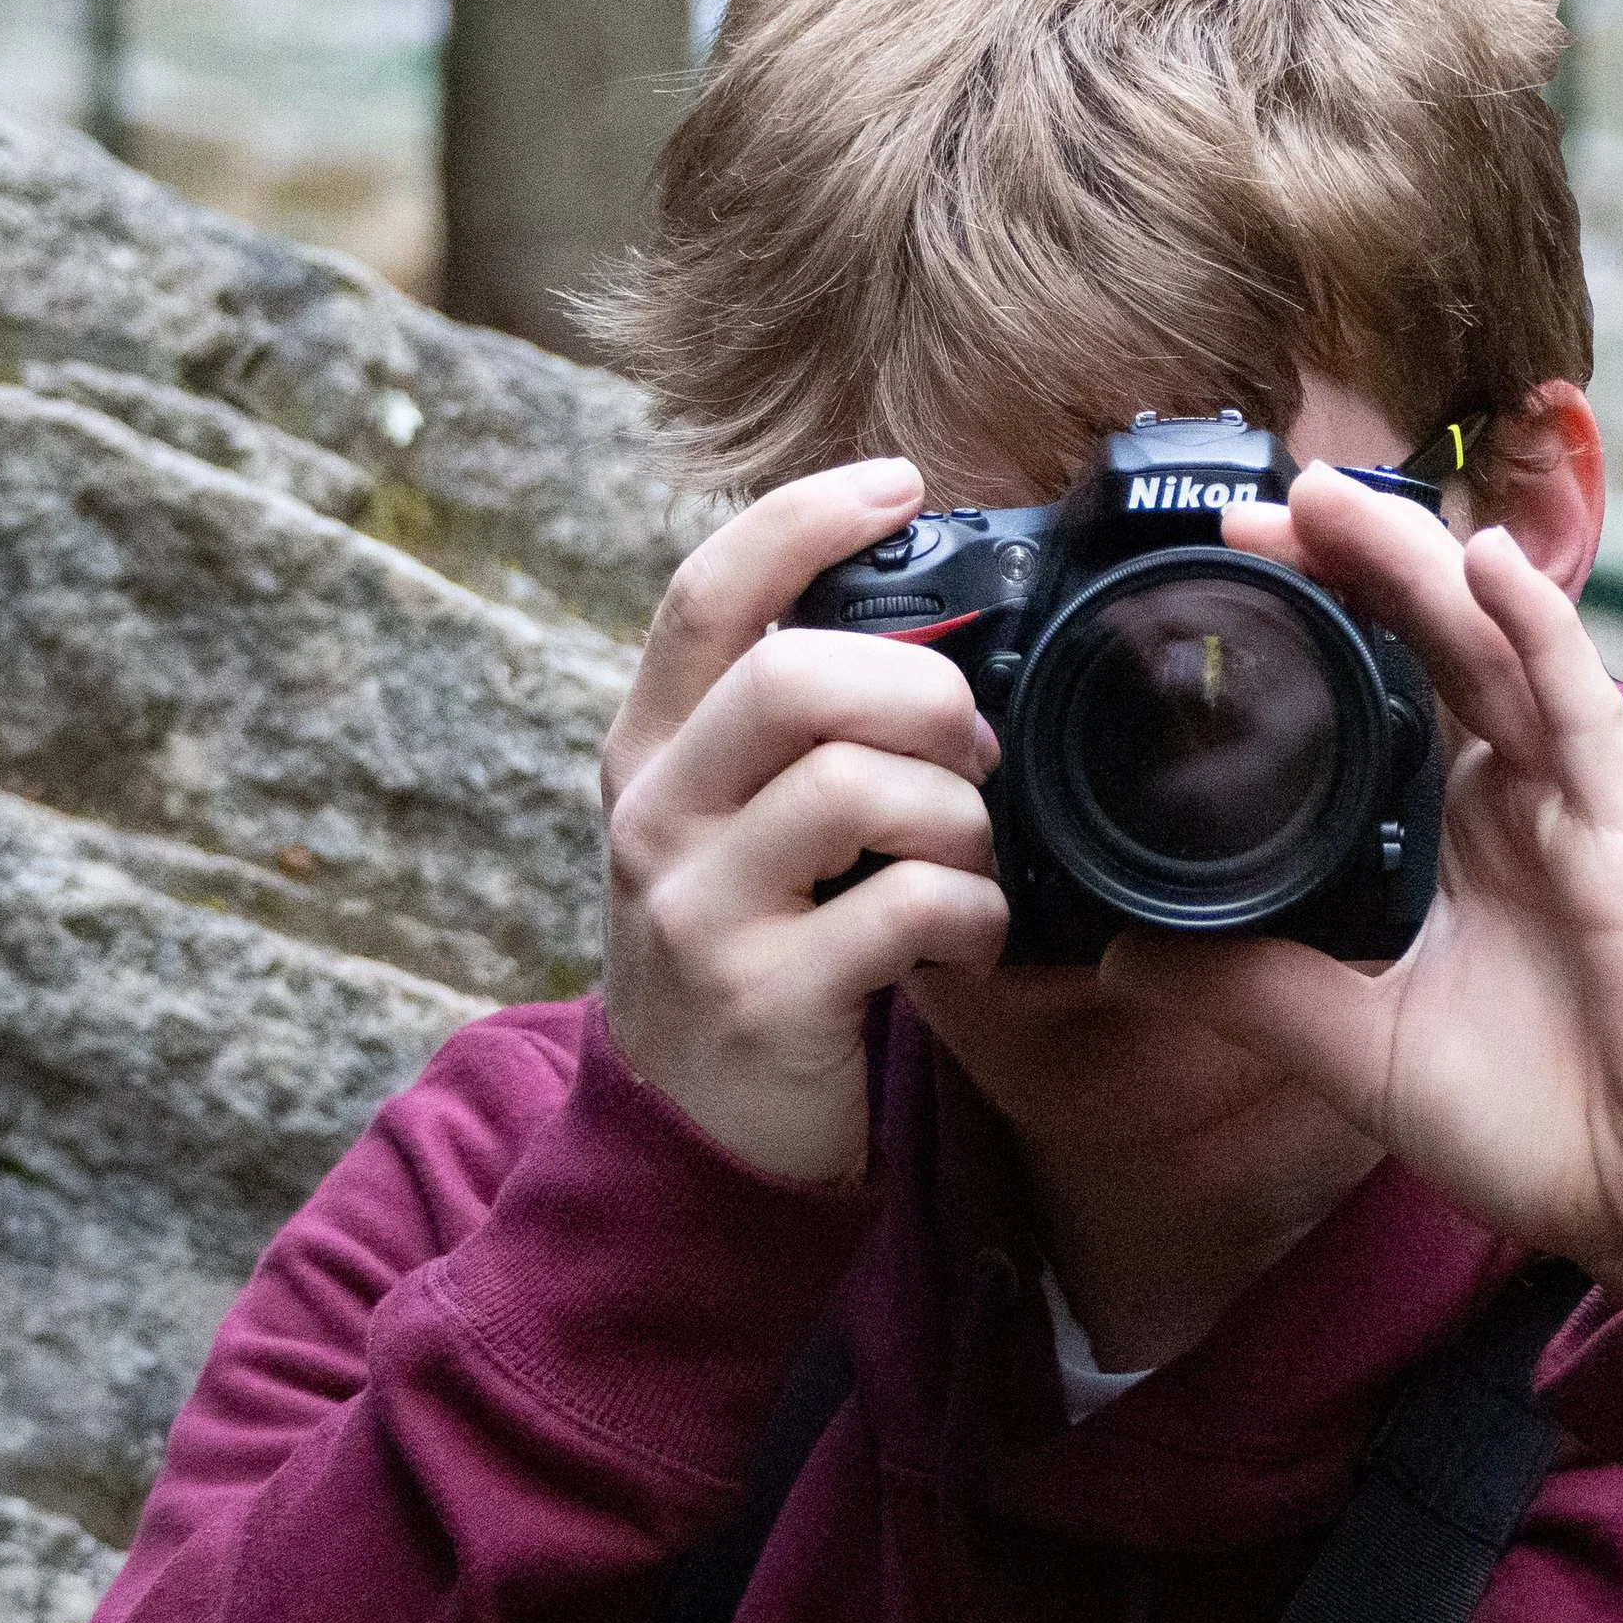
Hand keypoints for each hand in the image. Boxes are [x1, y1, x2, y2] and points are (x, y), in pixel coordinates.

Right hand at [600, 460, 1007, 1183]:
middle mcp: (653, 815)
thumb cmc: (757, 946)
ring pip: (858, 786)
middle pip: (797, 681)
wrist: (696, 1138)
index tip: (898, 484)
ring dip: (958, 818)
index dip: (801, 519)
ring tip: (968, 861)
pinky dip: (971, 914)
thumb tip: (938, 636)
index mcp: (651, 749)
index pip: (704, 593)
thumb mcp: (740, 825)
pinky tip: (967, 938)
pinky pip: (907, 906)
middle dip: (923, 697)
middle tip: (969, 751)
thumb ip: (797, 733)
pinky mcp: (760, 997)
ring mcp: (695, 909)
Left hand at [1101, 464, 1622, 1297]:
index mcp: (1449, 832)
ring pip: (1491, 646)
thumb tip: (1117, 954)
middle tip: (1250, 510)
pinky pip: (1579, 705)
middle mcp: (1511, 794)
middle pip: (1426, 644)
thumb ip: (1250, 992)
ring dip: (1416, 565)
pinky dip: (1536, 630)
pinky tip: (1483, 564)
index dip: (1308, 627)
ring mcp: (1576, 796)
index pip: (1376, 694)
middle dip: (1345, 566)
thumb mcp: (1357, 1051)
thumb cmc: (1533, 1125)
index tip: (1212, 579)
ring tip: (1330, 498)